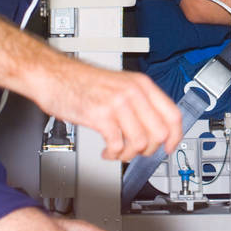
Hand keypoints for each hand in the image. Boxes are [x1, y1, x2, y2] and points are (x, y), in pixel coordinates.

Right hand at [36, 59, 182, 161]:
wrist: (54, 75)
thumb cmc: (82, 81)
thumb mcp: (120, 84)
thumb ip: (139, 101)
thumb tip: (154, 127)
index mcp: (142, 84)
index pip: (173, 114)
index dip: (175, 136)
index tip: (170, 148)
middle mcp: (133, 92)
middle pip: (159, 132)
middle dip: (149, 149)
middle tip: (137, 151)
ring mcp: (118, 103)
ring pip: (140, 142)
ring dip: (129, 154)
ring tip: (118, 151)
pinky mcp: (100, 115)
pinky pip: (117, 145)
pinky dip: (113, 154)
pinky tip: (107, 150)